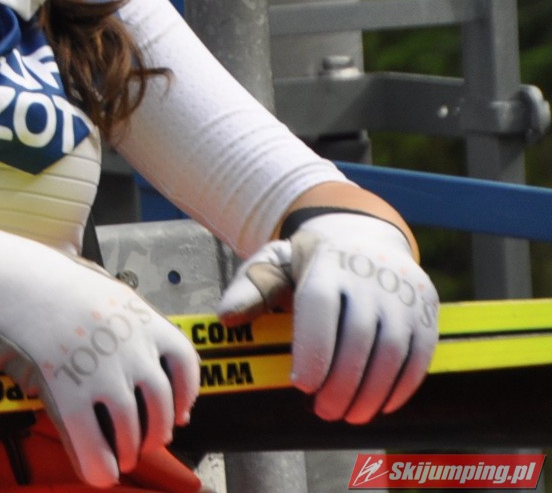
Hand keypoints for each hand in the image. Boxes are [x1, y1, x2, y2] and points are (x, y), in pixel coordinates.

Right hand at [0, 224, 199, 488]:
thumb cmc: (36, 278)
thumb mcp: (92, 286)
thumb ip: (120, 319)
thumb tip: (139, 356)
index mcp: (137, 314)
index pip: (185, 362)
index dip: (187, 395)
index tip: (181, 413)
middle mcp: (126, 343)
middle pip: (161, 404)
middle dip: (156, 432)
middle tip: (143, 442)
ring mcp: (96, 368)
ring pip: (131, 429)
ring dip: (129, 451)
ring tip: (119, 456)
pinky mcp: (63, 388)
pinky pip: (90, 441)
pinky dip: (98, 465)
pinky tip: (98, 472)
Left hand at [219, 211, 437, 422]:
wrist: (363, 236)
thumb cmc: (309, 261)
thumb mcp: (275, 262)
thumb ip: (251, 289)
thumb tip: (227, 319)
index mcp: (327, 264)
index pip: (320, 308)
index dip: (314, 350)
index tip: (302, 386)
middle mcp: (369, 276)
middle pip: (359, 336)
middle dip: (342, 381)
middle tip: (324, 412)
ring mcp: (402, 293)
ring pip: (393, 350)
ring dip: (373, 391)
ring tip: (351, 415)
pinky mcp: (426, 311)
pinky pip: (420, 354)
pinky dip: (402, 385)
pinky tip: (381, 406)